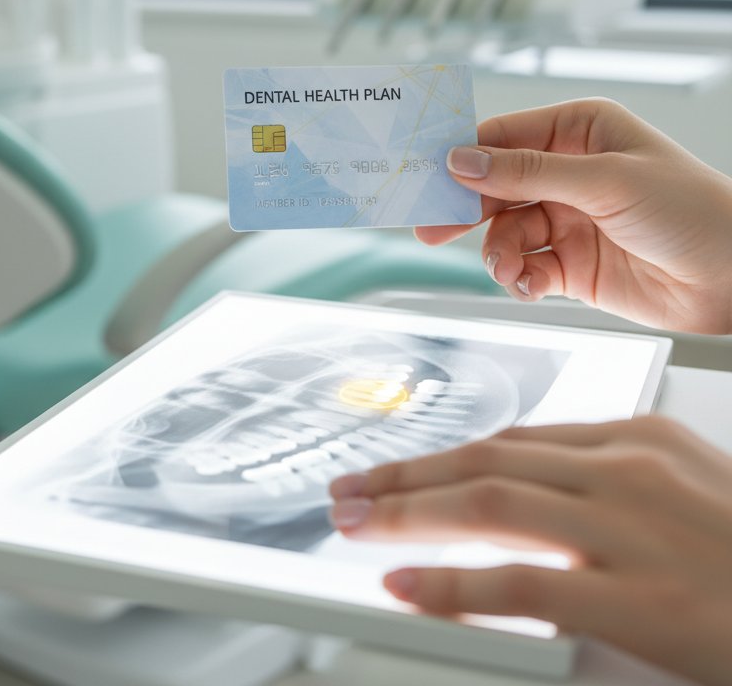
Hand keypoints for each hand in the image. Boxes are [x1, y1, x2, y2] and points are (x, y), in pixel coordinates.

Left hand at [328, 416, 731, 685]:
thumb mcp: (688, 496)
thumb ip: (610, 487)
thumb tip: (524, 491)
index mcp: (641, 439)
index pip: (514, 438)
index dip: (443, 453)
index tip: (396, 466)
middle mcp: (630, 469)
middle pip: (488, 459)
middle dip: (406, 472)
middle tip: (348, 487)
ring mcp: (634, 529)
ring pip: (489, 501)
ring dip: (407, 510)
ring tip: (354, 521)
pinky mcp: (642, 599)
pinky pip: (522, 582)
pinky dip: (454, 583)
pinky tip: (407, 586)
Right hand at [416, 98, 731, 333]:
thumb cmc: (691, 211)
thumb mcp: (606, 181)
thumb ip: (528, 173)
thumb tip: (461, 161)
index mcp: (578, 131)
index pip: (502, 137)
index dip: (461, 156)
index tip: (424, 176)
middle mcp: (567, 171)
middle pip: (493, 186)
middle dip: (465, 211)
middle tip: (429, 229)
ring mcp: (567, 218)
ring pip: (504, 231)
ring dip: (499, 253)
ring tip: (509, 270)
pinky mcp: (569, 263)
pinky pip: (524, 266)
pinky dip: (519, 278)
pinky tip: (529, 286)